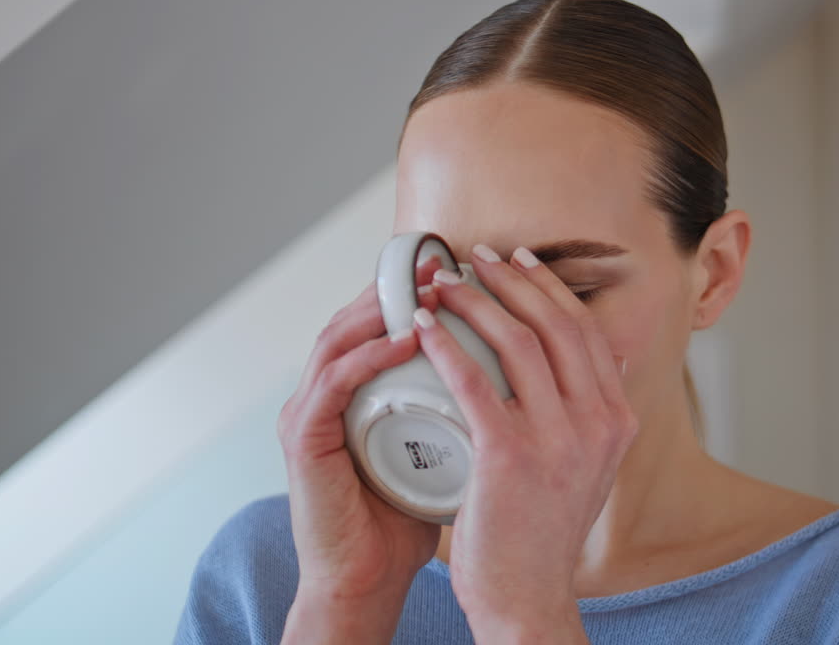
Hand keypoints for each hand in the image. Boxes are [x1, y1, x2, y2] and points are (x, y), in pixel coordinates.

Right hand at [275, 267, 445, 627]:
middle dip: (405, 283)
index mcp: (358, 387)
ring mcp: (308, 410)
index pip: (385, 319)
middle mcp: (327, 390)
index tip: (473, 270)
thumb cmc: (413, 515)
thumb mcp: (449, 443)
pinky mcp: (302, 438)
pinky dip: (369, 354)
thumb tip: (535, 373)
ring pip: (340, 334)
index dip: (426, 289)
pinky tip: (409, 338)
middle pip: (358, 314)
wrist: (371, 578)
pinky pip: (332, 381)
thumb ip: (472, 404)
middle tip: (452, 261)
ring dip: (385, 304)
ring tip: (433, 286)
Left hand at [415, 243, 638, 630]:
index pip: (586, 331)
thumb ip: (593, 413)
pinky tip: (424, 328)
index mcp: (618, 420)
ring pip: (517, 342)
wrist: (528, 596)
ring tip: (444, 284)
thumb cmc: (545, 532)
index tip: (519, 261)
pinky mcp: (510, 455)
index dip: (550, 287)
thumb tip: (603, 360)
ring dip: (476, 302)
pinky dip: (446, 346)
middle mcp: (598, 422)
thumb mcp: (590, 466)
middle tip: (478, 257)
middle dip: (513, 279)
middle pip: (556, 324)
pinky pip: (473, 380)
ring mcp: (558, 438)